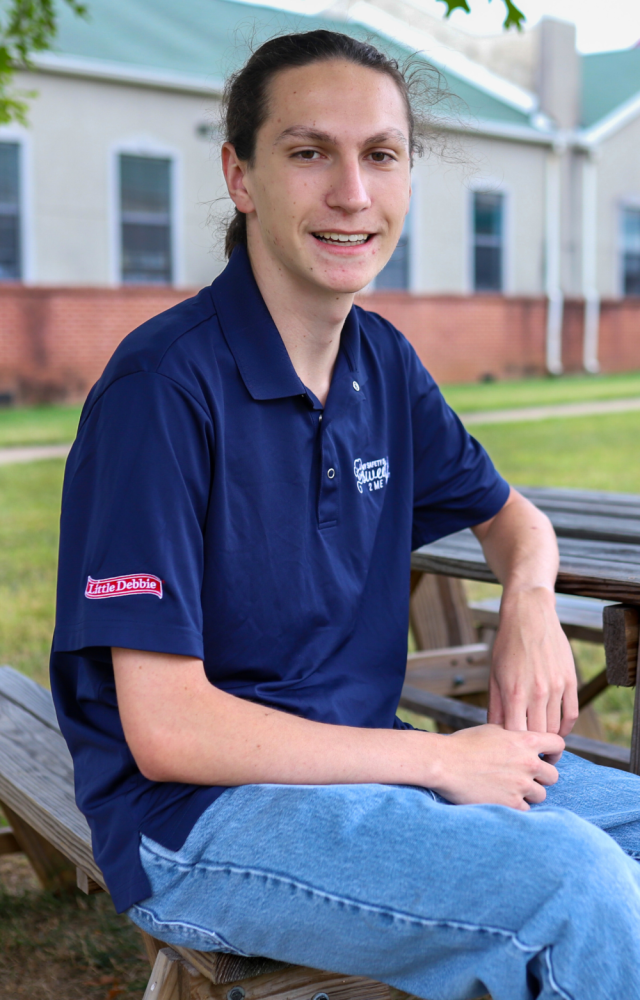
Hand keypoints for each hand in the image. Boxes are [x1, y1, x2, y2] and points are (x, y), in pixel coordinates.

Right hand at [428, 724, 563, 810]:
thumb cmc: (464, 744)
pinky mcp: (511, 804)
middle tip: (523, 776)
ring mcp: (521, 785)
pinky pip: (526, 809)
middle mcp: (528, 763)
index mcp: (526, 741)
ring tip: (508, 788)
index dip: (553, 752)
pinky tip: (501, 797)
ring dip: (528, 793)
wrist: (444, 763)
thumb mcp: (493, 730)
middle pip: (553, 775)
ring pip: (541, 795)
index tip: (545, 757)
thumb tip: (526, 741)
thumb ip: (515, 737)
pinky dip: (516, 805)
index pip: (558, 745)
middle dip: (541, 777)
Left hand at [488, 585, 578, 746]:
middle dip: (533, 748)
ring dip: (549, 738)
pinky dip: (565, 727)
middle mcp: (536, 692)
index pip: (515, 735)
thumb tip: (495, 733)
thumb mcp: (494, 675)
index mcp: (513, 693)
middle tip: (528, 756)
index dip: (513, 747)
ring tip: (541, 744)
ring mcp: (555, 687)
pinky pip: (571, 714)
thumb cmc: (506, 645)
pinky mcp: (569, 681)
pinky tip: (557, 730)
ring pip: (555, 727)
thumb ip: (495, 707)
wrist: (529, 616)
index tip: (511, 753)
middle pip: (538, 735)